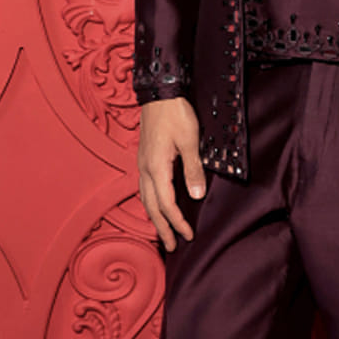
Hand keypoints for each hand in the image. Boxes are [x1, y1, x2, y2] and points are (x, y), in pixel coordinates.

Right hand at [137, 97, 204, 250]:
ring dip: (155, 217)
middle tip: (172, 246)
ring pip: (145, 199)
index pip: (167, 204)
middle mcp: (145, 169)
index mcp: (156, 168)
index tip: (188, 236)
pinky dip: (151, 203)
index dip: (178, 222)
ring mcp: (142, 164)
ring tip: (163, 232)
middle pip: (152, 207)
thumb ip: (193, 169)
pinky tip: (157, 205)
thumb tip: (196, 196)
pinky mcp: (144, 158)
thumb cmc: (175, 113)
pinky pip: (145, 188)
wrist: (159, 92)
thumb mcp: (190, 141)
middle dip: (162, 228)